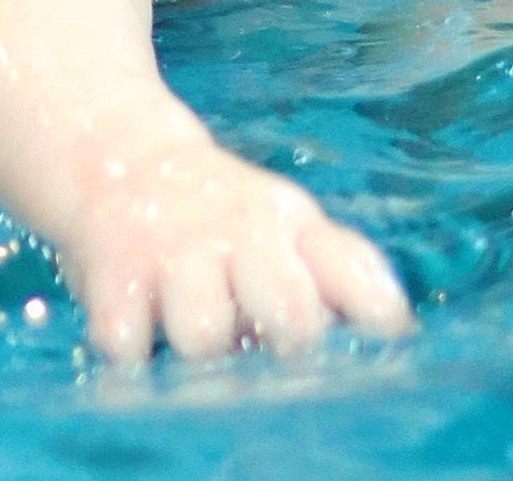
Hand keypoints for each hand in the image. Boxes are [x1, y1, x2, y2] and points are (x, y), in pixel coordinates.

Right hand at [67, 140, 411, 363]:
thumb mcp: (288, 221)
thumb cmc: (224, 214)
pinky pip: (126, 344)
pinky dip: (133, 355)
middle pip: (290, 315)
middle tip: (273, 347)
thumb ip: (342, 267)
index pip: (348, 268)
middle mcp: (240, 237)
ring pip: (204, 335)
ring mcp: (176, 256)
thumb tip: (398, 323)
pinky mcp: (114, 280)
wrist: (123, 158)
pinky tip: (138, 336)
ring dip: (205, 349)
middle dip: (290, 344)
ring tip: (199, 337)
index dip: (373, 312)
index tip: (383, 341)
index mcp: (290, 224)